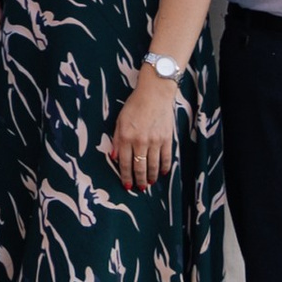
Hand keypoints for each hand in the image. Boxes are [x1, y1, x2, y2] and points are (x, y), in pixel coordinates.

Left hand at [106, 70, 178, 193]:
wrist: (155, 93)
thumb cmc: (135, 105)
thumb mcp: (120, 120)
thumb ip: (117, 140)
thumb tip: (114, 157)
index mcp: (126, 137)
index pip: (125, 163)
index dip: (125, 176)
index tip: (127, 185)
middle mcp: (140, 141)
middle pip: (140, 167)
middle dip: (139, 180)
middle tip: (140, 188)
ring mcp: (155, 141)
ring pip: (153, 165)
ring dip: (152, 177)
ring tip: (150, 183)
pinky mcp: (167, 138)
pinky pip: (166, 158)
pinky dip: (164, 167)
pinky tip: (163, 173)